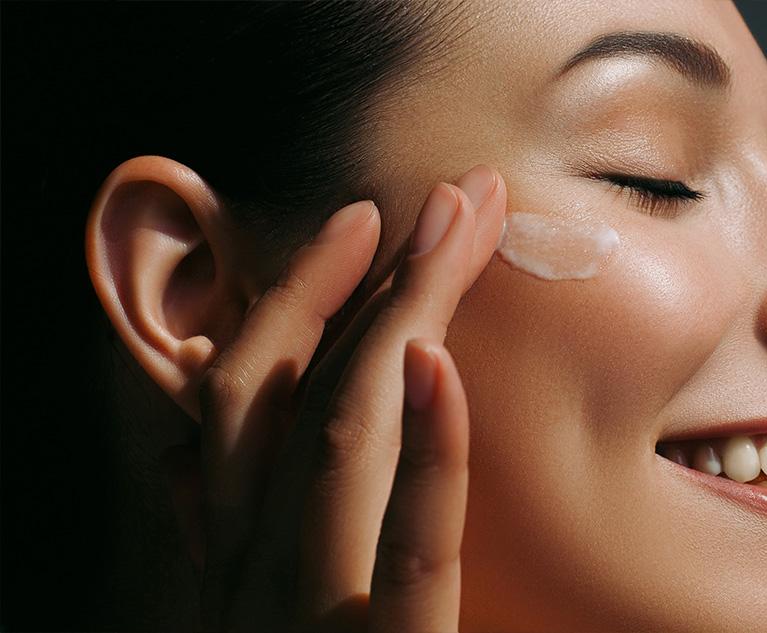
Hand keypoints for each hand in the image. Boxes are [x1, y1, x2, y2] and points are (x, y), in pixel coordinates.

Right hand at [191, 164, 506, 631]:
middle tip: (450, 197)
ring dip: (399, 316)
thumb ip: (224, 534)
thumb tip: (180, 456)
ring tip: (457, 230)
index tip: (362, 223)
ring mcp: (302, 616)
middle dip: (370, 279)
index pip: (245, 399)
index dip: (299, 297)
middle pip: (298, 392)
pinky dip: (426, 454)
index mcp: (228, 554)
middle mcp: (249, 574)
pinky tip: (438, 362)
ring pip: (341, 440)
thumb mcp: (250, 606)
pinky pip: (411, 554)